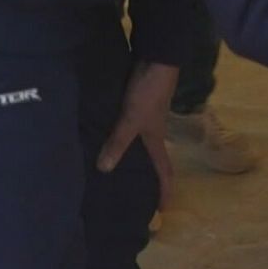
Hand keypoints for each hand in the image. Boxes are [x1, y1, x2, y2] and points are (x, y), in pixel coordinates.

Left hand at [97, 60, 178, 208]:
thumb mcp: (132, 118)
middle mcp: (151, 130)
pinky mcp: (134, 103)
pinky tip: (102, 137)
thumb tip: (104, 170)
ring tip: (113, 168)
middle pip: (151, 158)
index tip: (163, 210)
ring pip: (136, 142)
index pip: (164, 170)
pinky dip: (117, 136)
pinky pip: (124, 127)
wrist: (156, 57)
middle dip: (145, 176)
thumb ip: (118, 142)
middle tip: (132, 193)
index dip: (165, 190)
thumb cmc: (149, 92)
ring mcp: (143, 116)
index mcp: (155, 138)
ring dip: (129, 155)